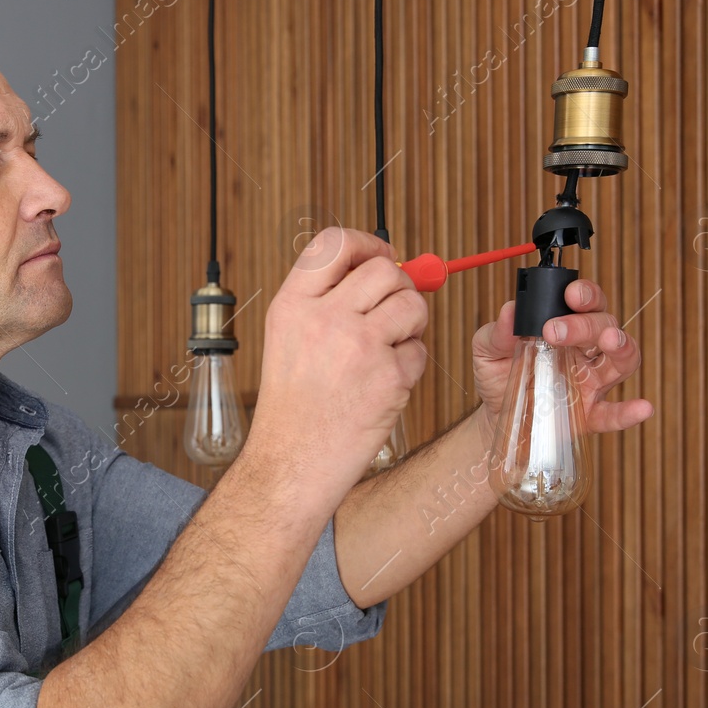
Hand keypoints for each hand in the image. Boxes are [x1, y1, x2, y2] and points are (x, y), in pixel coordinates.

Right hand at [249, 226, 428, 501]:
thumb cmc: (292, 408)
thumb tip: (386, 267)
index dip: (366, 244)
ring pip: (412, 304)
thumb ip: (327, 300)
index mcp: (292, 305)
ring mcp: (358, 346)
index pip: (334, 243)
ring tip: (388, 350)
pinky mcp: (389, 377)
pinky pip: (419, 351)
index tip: (380, 256)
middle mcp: (324, 318)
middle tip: (391, 312)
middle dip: (399, 287)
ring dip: (411, 324)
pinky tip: (383, 386)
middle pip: (385, 269)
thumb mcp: (289, 339)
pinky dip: (409, 366)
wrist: (291, 464)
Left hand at [470, 278, 653, 437]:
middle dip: (585, 323)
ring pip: (622, 360)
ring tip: (611, 340)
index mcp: (566, 327)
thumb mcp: (487, 350)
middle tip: (554, 331)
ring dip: (622, 347)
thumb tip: (509, 310)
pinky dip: (629, 411)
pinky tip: (642, 407)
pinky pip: (614, 413)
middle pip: (603, 326)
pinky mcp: (590, 414)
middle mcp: (586, 350)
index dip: (585, 295)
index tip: (569, 295)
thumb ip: (497, 332)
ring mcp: (592, 382)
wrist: (494, 416)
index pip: (586, 303)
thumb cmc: (499, 375)